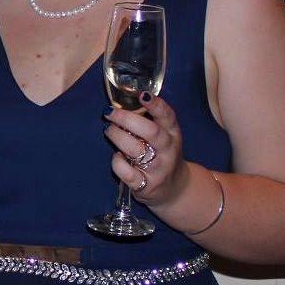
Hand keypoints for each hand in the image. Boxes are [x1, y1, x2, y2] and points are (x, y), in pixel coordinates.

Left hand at [103, 92, 190, 207]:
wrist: (175, 189)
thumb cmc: (161, 155)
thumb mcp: (164, 136)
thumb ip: (148, 121)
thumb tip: (119, 104)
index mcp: (173, 134)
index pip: (168, 116)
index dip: (156, 105)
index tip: (143, 95)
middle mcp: (168, 151)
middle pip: (150, 132)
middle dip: (126, 119)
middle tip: (109, 112)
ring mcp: (158, 169)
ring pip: (135, 150)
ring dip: (117, 136)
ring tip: (109, 130)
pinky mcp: (146, 185)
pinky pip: (126, 172)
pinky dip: (117, 162)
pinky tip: (117, 157)